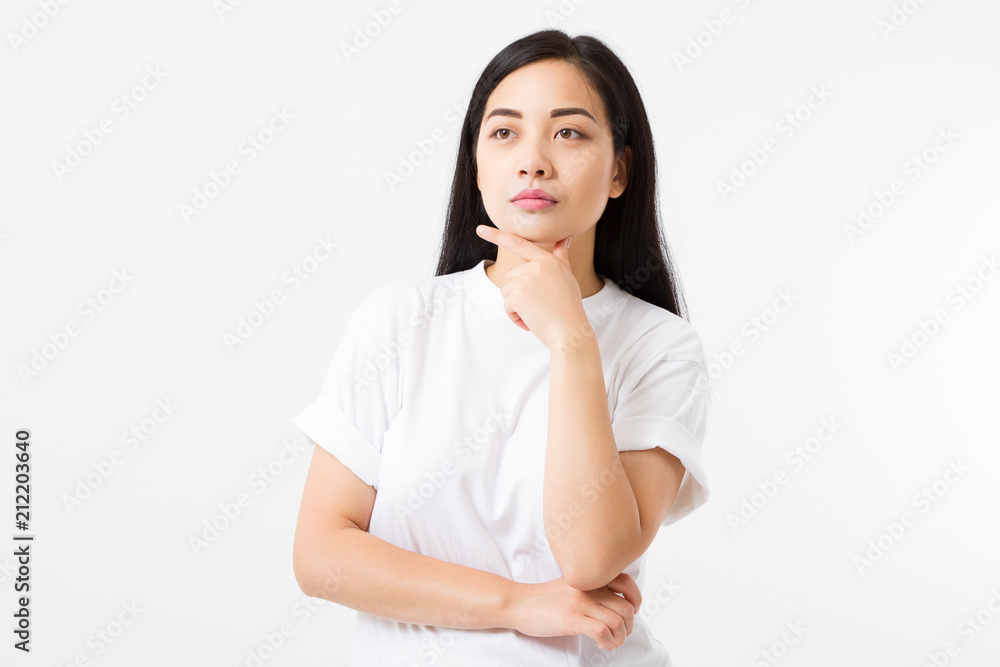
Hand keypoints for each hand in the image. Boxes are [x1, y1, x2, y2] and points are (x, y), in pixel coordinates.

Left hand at [475, 225, 589, 349]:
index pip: (519, 244)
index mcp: (548, 261)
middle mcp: (536, 266)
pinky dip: (515, 317)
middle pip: (510, 276)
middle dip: (517, 292)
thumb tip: (565, 239)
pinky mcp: (518, 294)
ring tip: (535, 313)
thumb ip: (561, 258)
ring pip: (506, 291)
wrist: (570, 330)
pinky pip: (507, 306)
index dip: (497, 236)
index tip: (480, 230)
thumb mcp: (567, 277)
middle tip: (537, 305)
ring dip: (516, 305)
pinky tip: (531, 321)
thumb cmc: (568, 307)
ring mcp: (526, 279)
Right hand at [507, 572, 641, 650]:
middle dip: (629, 627)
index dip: (635, 600)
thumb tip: (614, 603)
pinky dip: (607, 641)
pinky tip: (600, 644)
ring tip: (609, 643)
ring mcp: (580, 603)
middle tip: (619, 635)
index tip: (631, 612)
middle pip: (626, 608)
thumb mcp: (571, 585)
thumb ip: (591, 588)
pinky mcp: (571, 618)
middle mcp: (589, 588)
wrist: (519, 603)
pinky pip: (602, 631)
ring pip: (618, 622)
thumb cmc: (544, 598)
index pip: (627, 583)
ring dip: (619, 638)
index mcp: (590, 578)